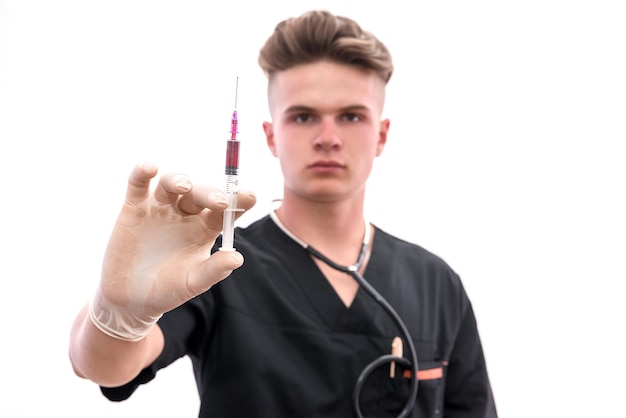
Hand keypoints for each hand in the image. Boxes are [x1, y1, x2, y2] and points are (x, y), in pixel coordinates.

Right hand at [90, 162, 255, 339]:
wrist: (130, 300)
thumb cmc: (167, 290)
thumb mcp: (193, 283)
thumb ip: (214, 270)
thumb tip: (237, 258)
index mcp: (205, 228)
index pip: (226, 210)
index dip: (238, 201)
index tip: (250, 196)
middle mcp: (186, 213)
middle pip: (200, 194)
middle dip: (210, 194)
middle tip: (219, 201)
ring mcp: (160, 207)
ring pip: (171, 183)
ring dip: (179, 180)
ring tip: (185, 187)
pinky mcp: (134, 207)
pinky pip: (138, 184)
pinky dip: (142, 172)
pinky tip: (150, 168)